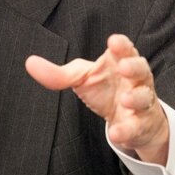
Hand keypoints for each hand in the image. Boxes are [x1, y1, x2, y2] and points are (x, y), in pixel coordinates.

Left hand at [25, 34, 168, 164]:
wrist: (128, 118)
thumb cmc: (106, 88)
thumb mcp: (81, 78)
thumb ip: (58, 74)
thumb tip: (29, 63)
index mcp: (120, 61)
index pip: (124, 48)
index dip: (121, 44)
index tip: (113, 42)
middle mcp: (135, 79)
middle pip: (141, 68)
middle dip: (134, 66)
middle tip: (123, 67)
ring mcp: (141, 101)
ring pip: (144, 97)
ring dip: (136, 97)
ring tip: (124, 99)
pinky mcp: (141, 124)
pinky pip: (137, 126)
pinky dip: (127, 130)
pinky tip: (116, 133)